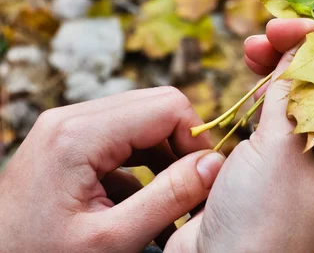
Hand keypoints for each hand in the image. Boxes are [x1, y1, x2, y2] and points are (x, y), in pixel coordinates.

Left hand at [0, 87, 224, 252]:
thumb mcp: (111, 240)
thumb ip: (169, 198)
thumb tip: (215, 164)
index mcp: (78, 134)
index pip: (166, 106)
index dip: (196, 138)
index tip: (206, 178)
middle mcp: (70, 118)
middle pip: (154, 107)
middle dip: (182, 145)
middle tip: (193, 188)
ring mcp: (65, 127)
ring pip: (140, 121)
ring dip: (164, 157)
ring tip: (174, 200)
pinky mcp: (66, 142)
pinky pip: (119, 139)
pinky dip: (141, 165)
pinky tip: (144, 204)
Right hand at [166, 19, 313, 252]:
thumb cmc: (266, 217)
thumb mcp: (283, 145)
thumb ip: (291, 88)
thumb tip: (303, 40)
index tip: (297, 24)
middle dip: (298, 50)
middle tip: (271, 31)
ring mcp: (302, 149)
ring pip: (296, 91)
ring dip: (278, 64)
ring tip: (254, 46)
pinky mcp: (272, 155)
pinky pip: (274, 110)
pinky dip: (264, 87)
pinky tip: (255, 72)